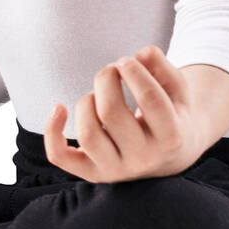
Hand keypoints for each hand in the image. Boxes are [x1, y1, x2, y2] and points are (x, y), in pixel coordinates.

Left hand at [42, 45, 207, 182]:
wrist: (167, 157)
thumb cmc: (170, 114)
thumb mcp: (176, 89)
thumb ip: (162, 66)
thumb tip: (140, 54)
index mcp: (171, 138)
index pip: (149, 98)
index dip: (134, 70)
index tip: (126, 60)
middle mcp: (144, 159)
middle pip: (111, 112)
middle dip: (105, 78)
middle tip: (111, 70)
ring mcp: (116, 170)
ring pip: (87, 134)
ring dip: (86, 102)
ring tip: (97, 94)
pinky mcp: (92, 173)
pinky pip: (61, 156)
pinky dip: (52, 132)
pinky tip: (58, 107)